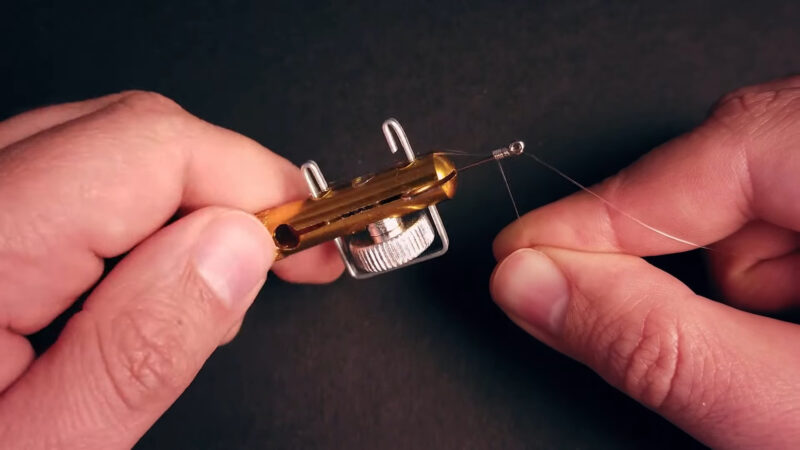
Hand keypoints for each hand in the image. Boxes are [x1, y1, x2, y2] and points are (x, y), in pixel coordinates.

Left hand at [0, 92, 342, 447]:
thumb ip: (142, 346)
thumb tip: (235, 248)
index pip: (150, 147)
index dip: (251, 179)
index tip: (304, 236)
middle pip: (129, 132)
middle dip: (225, 186)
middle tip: (276, 257)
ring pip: (102, 149)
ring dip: (182, 203)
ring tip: (210, 286)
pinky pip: (69, 180)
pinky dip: (133, 215)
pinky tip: (147, 275)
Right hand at [491, 76, 799, 447]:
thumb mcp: (793, 411)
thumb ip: (659, 342)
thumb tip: (535, 284)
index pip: (712, 153)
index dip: (602, 214)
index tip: (527, 250)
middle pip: (738, 165)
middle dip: (690, 256)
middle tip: (700, 334)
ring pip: (768, 189)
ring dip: (752, 273)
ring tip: (789, 349)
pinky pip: (798, 201)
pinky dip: (786, 261)